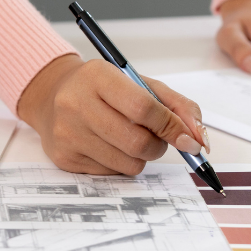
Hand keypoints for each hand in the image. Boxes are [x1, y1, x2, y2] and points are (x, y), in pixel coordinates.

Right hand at [17, 54, 209, 175]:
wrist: (52, 95)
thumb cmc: (102, 89)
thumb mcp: (138, 83)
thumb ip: (176, 106)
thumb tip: (199, 139)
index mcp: (98, 76)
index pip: (143, 107)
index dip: (172, 126)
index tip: (189, 138)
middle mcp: (76, 104)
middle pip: (138, 142)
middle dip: (159, 145)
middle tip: (157, 138)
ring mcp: (68, 133)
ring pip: (129, 163)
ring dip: (141, 156)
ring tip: (129, 138)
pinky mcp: (64, 157)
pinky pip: (112, 173)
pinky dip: (120, 163)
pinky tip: (107, 145)